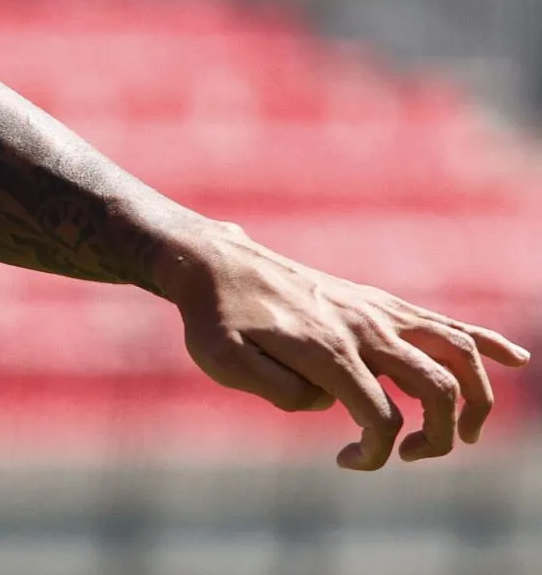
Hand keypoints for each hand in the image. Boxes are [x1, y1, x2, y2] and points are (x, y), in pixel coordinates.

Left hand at [156, 219, 529, 468]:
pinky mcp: (378, 302)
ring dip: (475, 396)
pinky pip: (443, 322)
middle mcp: (363, 328)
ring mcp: (377, 311)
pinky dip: (483, 342)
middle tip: (409, 455)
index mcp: (329, 349)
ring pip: (454, 352)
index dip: (375, 453)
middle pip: (436, 388)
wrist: (213, 263)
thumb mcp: (223, 363)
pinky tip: (515, 358)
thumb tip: (325, 404)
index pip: (381, 416)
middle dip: (438, 436)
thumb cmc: (213, 318)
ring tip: (468, 432)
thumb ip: (278, 390)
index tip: (346, 461)